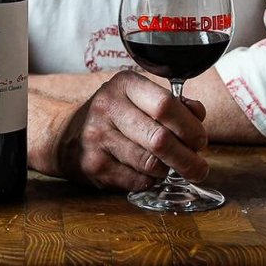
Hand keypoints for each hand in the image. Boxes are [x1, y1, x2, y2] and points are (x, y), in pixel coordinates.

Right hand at [54, 70, 208, 190]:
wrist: (66, 135)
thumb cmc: (114, 116)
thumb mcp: (138, 97)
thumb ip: (171, 103)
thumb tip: (198, 114)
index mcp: (125, 84)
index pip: (166, 105)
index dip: (190, 127)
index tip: (200, 141)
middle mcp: (108, 107)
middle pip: (160, 139)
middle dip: (187, 159)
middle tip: (199, 167)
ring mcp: (98, 137)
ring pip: (150, 164)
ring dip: (168, 170)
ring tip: (168, 167)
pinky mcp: (94, 165)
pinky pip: (137, 181)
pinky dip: (150, 181)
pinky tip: (147, 173)